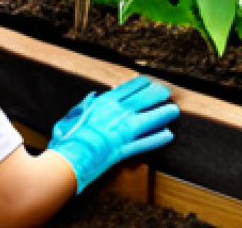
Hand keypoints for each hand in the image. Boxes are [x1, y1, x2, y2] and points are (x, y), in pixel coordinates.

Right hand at [47, 77, 178, 192]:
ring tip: (174, 110)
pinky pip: (145, 144)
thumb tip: (94, 96)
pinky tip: (168, 135)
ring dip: (163, 114)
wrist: (67, 159)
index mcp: (104, 102)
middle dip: (157, 93)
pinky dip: (157, 139)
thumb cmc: (67, 138)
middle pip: (143, 99)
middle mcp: (116, 113)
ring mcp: (121, 132)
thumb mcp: (74, 113)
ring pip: (149, 119)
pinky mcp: (124, 150)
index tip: (150, 81)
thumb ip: (86, 103)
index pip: (129, 87)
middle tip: (166, 91)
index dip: (142, 83)